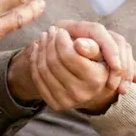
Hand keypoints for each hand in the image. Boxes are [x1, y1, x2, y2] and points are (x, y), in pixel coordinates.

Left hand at [14, 26, 131, 112]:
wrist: (90, 83)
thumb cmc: (96, 59)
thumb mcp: (100, 49)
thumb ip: (92, 44)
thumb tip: (79, 44)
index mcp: (97, 79)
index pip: (68, 55)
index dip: (61, 39)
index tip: (61, 31)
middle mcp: (83, 94)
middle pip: (54, 61)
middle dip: (50, 42)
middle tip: (50, 31)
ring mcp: (68, 102)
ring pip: (44, 69)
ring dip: (41, 48)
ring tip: (44, 37)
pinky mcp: (55, 104)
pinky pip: (37, 79)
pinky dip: (35, 60)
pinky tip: (38, 49)